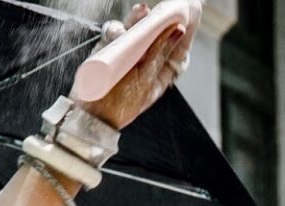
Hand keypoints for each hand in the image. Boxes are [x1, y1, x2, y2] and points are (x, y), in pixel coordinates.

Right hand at [76, 1, 200, 129]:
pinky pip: (116, 31)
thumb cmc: (122, 102)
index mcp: (163, 70)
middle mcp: (148, 59)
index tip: (193, 8)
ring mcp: (129, 52)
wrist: (91, 114)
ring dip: (138, 18)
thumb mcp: (145, 76)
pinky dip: (118, 27)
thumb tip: (178, 29)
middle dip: (162, 16)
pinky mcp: (110, 48)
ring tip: (141, 10)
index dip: (186, 27)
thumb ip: (160, 50)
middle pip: (158, 32)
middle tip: (168, 2)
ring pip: (136, 28)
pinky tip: (119, 29)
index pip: (179, 45)